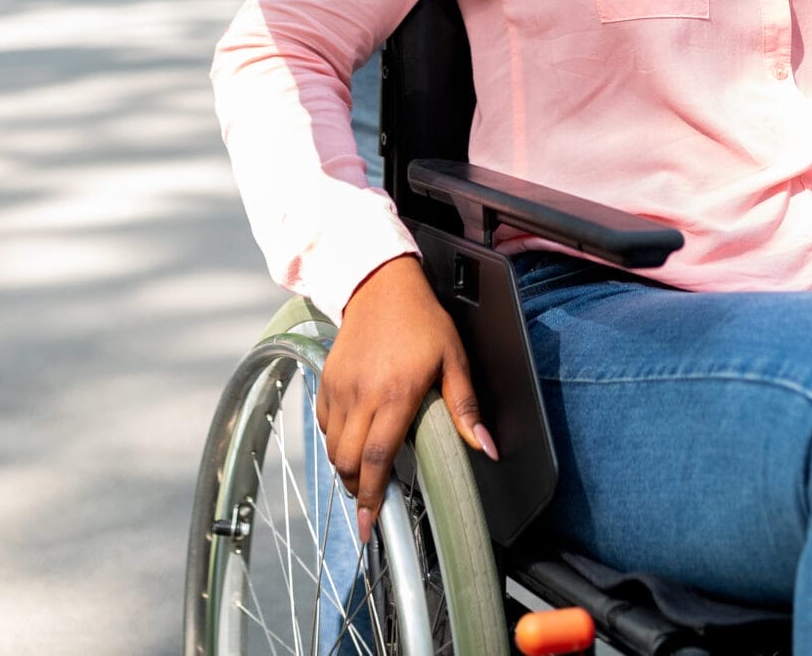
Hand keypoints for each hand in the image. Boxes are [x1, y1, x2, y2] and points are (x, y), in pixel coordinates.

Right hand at [319, 256, 495, 544]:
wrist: (381, 287)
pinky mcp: (326, 381)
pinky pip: (324, 424)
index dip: (371, 497)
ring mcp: (339, 388)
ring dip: (345, 468)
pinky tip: (352, 442)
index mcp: (395, 395)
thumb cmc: (423, 323)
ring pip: (332, 447)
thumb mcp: (454, 360)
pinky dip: (335, 442)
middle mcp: (362, 395)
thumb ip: (466, 408)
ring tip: (363, 476)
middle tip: (371, 503)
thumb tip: (488, 449)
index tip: (370, 525)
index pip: (377, 458)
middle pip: (348, 461)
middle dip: (357, 490)